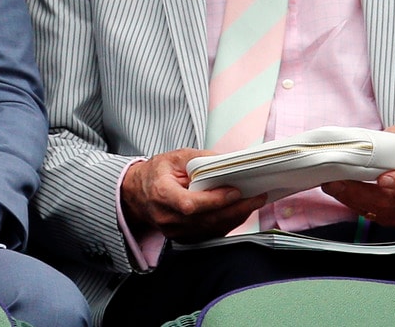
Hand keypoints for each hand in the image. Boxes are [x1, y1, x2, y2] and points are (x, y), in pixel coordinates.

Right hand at [121, 149, 267, 242]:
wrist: (136, 193)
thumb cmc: (156, 173)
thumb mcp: (175, 157)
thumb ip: (200, 159)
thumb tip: (228, 162)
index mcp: (162, 194)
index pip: (191, 204)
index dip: (215, 200)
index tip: (235, 191)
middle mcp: (167, 217)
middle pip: (206, 220)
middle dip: (235, 209)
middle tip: (257, 197)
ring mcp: (174, 231)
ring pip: (211, 229)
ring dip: (235, 217)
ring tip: (254, 203)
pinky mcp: (182, 238)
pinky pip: (209, 234)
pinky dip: (226, 224)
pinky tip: (239, 212)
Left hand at [322, 126, 394, 225]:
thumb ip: (389, 137)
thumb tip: (364, 138)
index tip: (382, 180)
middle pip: (389, 199)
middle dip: (359, 191)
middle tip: (337, 181)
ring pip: (379, 211)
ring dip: (352, 199)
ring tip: (333, 186)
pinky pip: (374, 216)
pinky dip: (354, 206)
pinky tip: (342, 195)